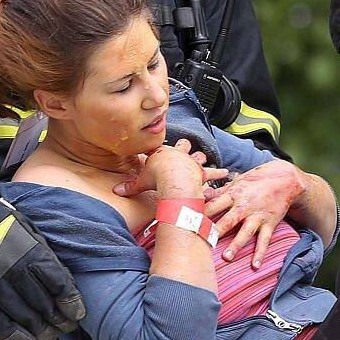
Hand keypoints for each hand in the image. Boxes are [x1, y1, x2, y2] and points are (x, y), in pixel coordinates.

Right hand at [0, 193, 85, 339]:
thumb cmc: (0, 224)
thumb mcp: (28, 230)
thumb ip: (45, 255)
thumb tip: (64, 281)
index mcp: (31, 252)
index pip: (58, 283)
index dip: (71, 302)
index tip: (77, 313)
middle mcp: (15, 271)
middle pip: (44, 304)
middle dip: (58, 320)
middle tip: (65, 328)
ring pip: (25, 318)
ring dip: (41, 331)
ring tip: (49, 336)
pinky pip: (1, 325)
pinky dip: (17, 336)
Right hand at [113, 139, 227, 197]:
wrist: (172, 178)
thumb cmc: (157, 178)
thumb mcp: (141, 182)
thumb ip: (130, 186)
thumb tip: (115, 192)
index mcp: (163, 154)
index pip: (162, 149)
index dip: (162, 149)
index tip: (162, 148)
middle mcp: (178, 155)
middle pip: (182, 147)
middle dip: (185, 148)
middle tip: (187, 147)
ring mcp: (190, 163)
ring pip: (198, 158)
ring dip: (202, 159)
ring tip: (205, 158)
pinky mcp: (201, 172)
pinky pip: (212, 173)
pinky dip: (218, 174)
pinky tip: (225, 173)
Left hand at [203, 159, 306, 267]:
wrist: (284, 179)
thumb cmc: (256, 179)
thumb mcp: (236, 181)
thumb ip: (219, 191)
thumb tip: (201, 194)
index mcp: (233, 194)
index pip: (214, 205)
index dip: (202, 213)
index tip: (190, 222)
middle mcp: (244, 206)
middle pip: (227, 220)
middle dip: (215, 231)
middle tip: (203, 242)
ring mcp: (257, 216)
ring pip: (245, 232)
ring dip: (236, 245)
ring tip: (226, 258)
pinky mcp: (269, 223)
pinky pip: (264, 240)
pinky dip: (260, 253)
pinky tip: (255, 265)